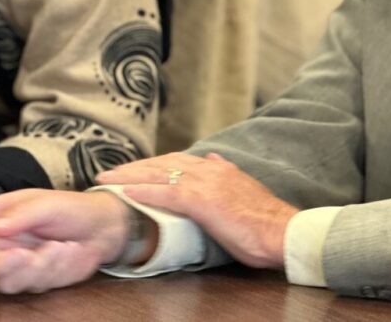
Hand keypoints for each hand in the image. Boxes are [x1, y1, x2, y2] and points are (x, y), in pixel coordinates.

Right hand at [0, 189, 130, 293]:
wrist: (102, 229)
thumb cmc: (71, 208)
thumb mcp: (47, 203)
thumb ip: (19, 215)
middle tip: (25, 253)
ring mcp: (13, 262)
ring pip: (4, 278)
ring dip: (33, 265)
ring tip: (56, 247)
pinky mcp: (30, 279)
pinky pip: (29, 285)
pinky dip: (50, 269)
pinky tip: (64, 253)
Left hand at [96, 152, 297, 268]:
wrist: (283, 231)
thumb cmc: (266, 221)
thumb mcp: (244, 189)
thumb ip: (226, 175)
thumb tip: (212, 159)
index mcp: (218, 168)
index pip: (176, 161)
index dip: (152, 164)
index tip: (133, 168)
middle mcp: (209, 169)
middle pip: (162, 162)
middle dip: (134, 166)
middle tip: (110, 172)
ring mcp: (205, 183)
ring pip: (158, 173)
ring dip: (129, 175)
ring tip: (107, 179)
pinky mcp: (202, 200)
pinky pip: (165, 193)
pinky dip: (142, 190)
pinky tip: (125, 192)